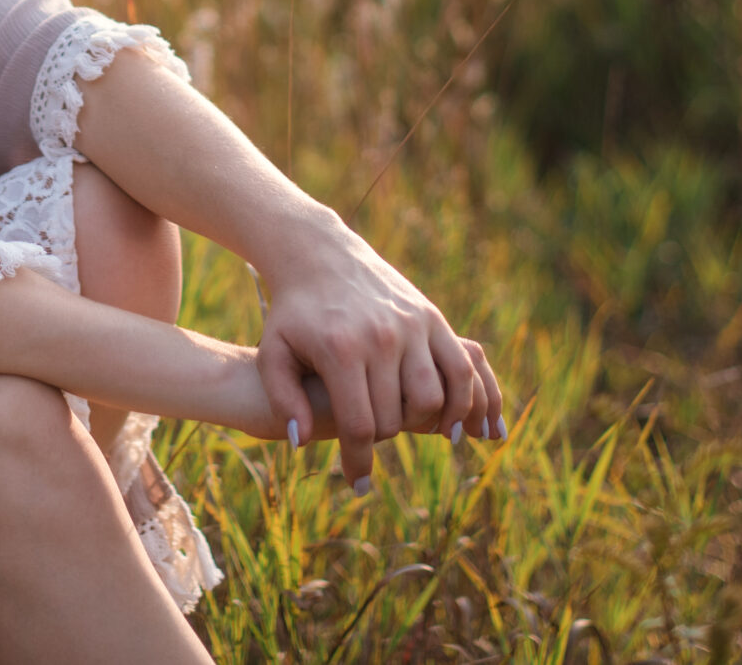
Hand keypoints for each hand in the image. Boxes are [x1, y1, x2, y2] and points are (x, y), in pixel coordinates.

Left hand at [251, 214, 505, 487]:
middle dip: (385, 439)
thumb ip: (284, 400)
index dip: (360, 463)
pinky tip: (461, 422)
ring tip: (428, 439)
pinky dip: (468, 398)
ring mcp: (411, 325)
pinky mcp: (431, 317)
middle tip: (373, 446)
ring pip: (435, 396)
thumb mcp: (273, 353)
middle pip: (397, 416)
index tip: (357, 485)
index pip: (361, 425)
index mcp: (342, 350)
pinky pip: (462, 366)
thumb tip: (302, 444)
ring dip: (431, 424)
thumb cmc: (293, 312)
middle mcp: (382, 338)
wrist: (319, 255)